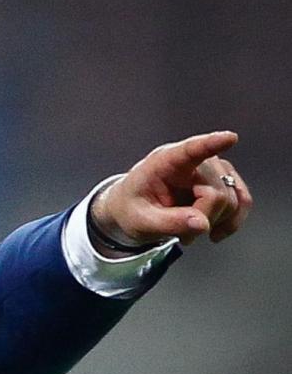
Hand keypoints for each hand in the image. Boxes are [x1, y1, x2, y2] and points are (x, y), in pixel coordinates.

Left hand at [90, 131, 251, 249]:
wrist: (132, 211)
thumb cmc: (131, 209)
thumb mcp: (141, 222)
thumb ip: (170, 223)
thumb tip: (202, 224)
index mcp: (166, 162)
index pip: (192, 150)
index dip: (212, 144)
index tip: (229, 139)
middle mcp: (194, 161)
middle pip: (217, 191)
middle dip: (203, 218)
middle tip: (181, 234)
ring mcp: (211, 171)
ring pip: (232, 198)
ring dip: (215, 222)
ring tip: (189, 231)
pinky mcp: (222, 183)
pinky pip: (242, 200)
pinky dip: (233, 220)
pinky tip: (216, 232)